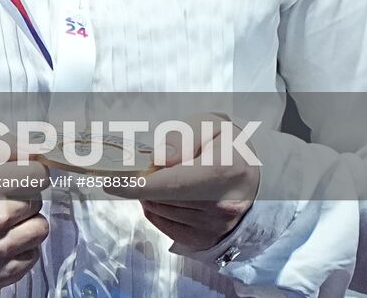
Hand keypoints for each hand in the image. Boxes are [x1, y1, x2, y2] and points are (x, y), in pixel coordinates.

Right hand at [0, 141, 49, 294]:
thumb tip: (28, 147)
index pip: (37, 173)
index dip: (28, 168)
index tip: (17, 171)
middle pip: (38, 199)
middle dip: (22, 192)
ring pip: (39, 228)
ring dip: (25, 220)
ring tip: (2, 217)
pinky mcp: (1, 275)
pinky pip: (32, 256)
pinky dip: (21, 246)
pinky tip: (0, 238)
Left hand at [107, 112, 259, 250]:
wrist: (257, 176)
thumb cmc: (228, 145)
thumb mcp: (209, 124)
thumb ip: (183, 136)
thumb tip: (159, 159)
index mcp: (224, 172)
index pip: (172, 184)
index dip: (136, 185)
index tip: (109, 182)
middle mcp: (222, 206)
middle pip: (161, 197)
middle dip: (145, 182)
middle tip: (151, 166)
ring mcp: (215, 228)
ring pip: (159, 212)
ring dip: (151, 195)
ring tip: (166, 178)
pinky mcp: (207, 241)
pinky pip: (164, 226)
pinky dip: (157, 210)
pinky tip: (169, 196)